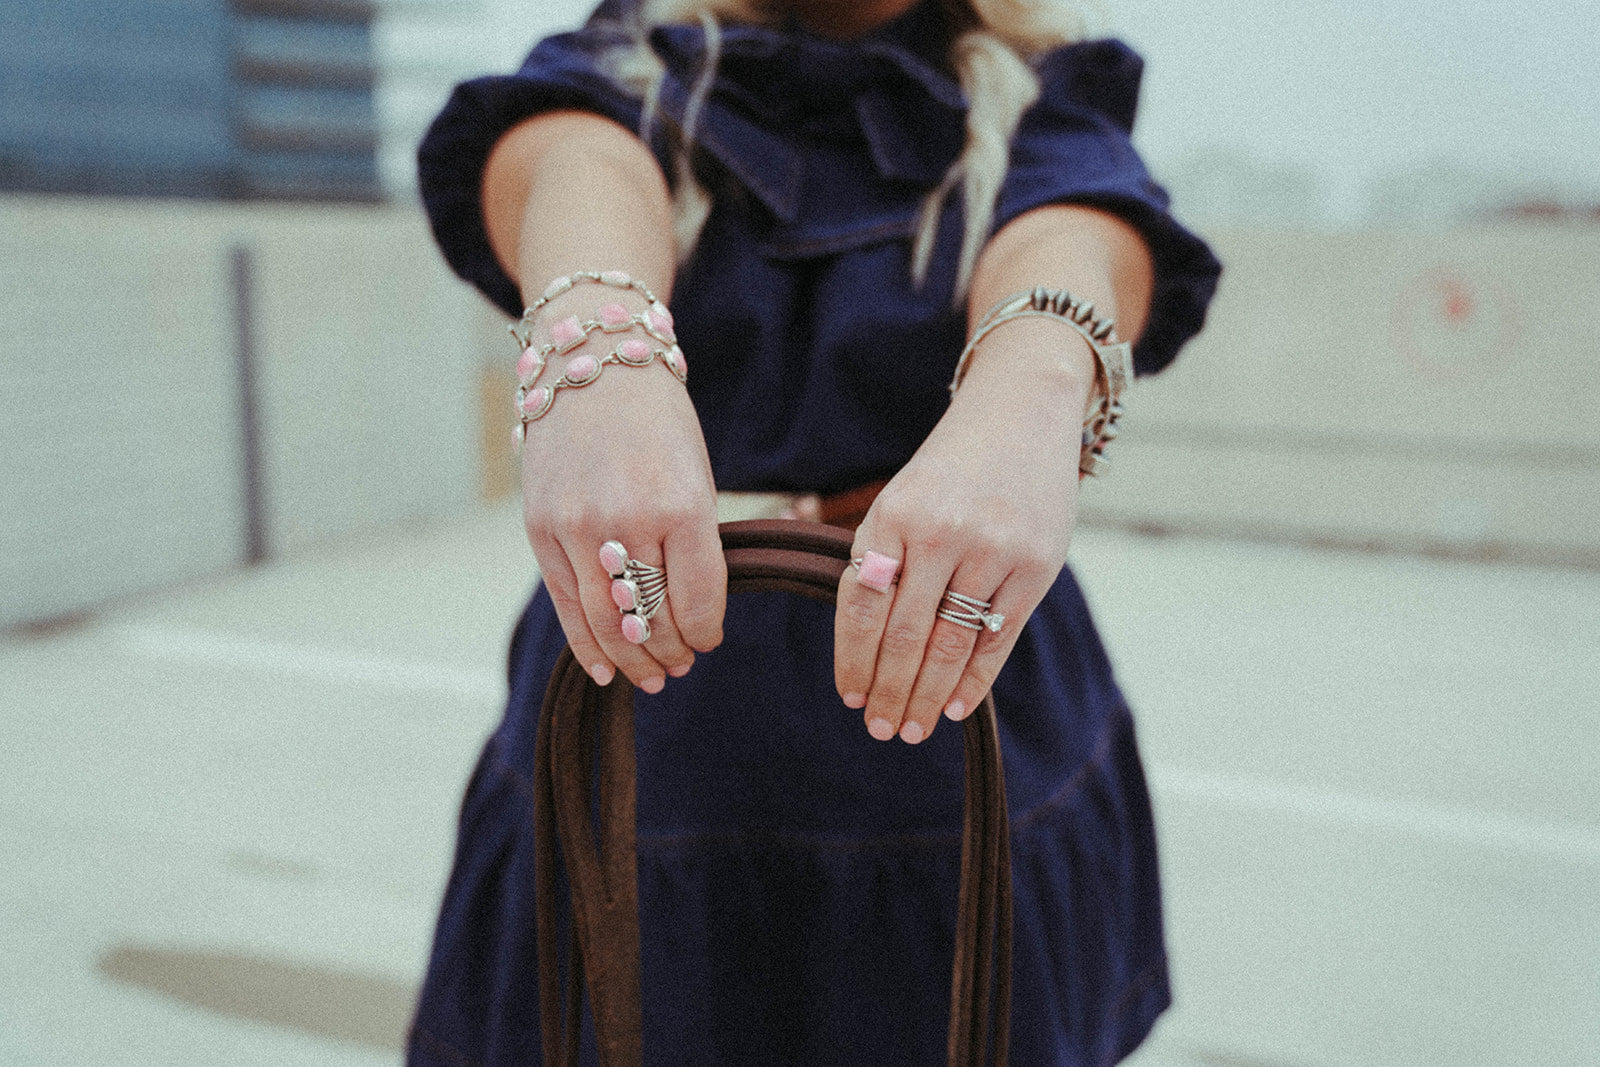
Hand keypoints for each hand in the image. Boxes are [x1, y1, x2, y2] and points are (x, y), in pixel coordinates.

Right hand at [521, 332, 724, 692]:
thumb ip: (694, 543)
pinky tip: (607, 670)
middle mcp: (627, 520)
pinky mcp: (540, 529)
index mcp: (681, 505)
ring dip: (633, 657)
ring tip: (651, 674)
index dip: (705, 634)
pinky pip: (566, 604)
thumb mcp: (696, 475)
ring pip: (607, 622)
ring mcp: (577, 527)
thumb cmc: (656, 423)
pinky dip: (588, 645)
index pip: (698, 602)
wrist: (591, 366)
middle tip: (680, 665)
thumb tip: (691, 615)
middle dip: (671, 651)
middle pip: (651, 619)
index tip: (707, 640)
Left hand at [833, 322, 1091, 742]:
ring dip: (927, 696)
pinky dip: (974, 680)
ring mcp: (992, 551)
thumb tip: (863, 645)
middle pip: (904, 636)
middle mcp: (941, 534)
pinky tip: (954, 708)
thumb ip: (883, 558)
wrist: (1024, 413)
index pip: (862, 605)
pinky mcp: (1035, 566)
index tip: (850, 697)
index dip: (853, 659)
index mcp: (894, 515)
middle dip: (888, 691)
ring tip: (911, 729)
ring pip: (950, 645)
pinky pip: (998, 638)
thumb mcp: (903, 497)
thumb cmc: (953, 467)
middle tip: (879, 729)